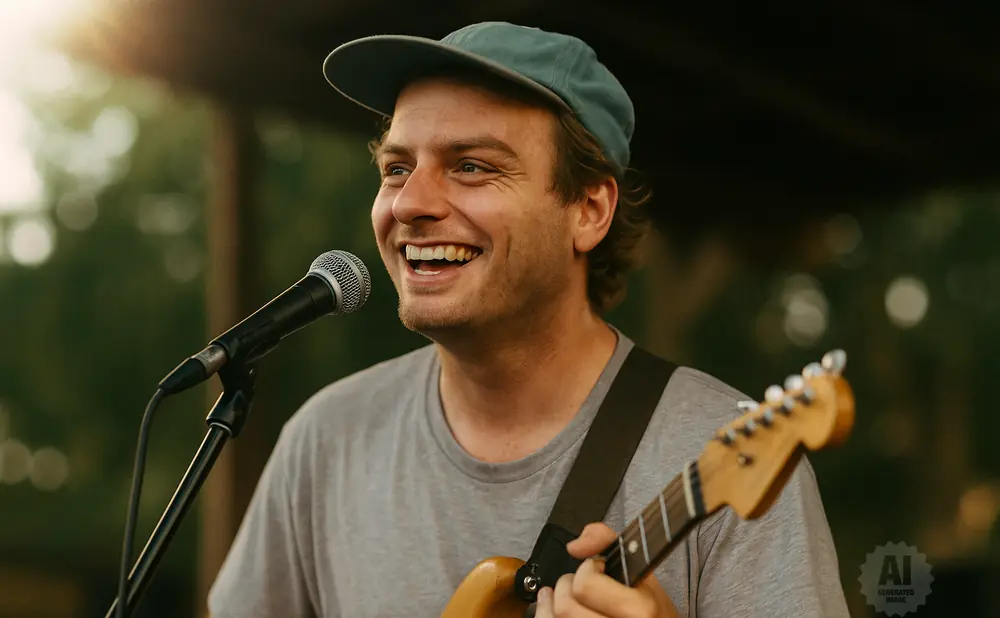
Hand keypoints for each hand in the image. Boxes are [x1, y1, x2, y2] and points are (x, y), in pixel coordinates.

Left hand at [534, 522, 679, 617]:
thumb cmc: (648, 608)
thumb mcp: (640, 571)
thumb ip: (607, 541)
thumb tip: (575, 545)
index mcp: (639, 611)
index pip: (586, 586)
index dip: (586, 569)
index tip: (594, 569)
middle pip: (565, 608)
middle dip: (564, 587)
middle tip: (575, 583)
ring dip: (550, 604)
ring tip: (558, 596)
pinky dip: (547, 617)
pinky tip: (553, 612)